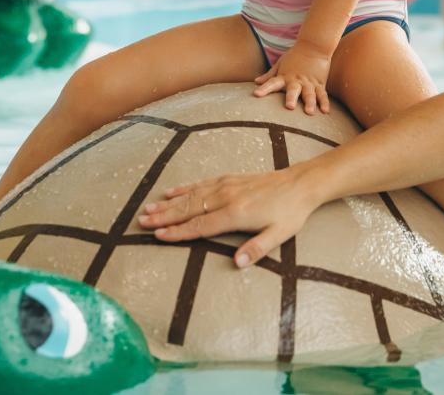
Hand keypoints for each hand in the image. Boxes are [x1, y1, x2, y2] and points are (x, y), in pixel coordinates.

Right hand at [137, 168, 319, 267]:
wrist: (301, 183)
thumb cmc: (291, 212)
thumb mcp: (279, 235)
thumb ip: (257, 248)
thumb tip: (237, 264)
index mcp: (236, 214)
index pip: (201, 225)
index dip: (179, 232)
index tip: (158, 235)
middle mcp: (227, 197)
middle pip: (190, 208)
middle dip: (165, 216)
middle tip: (142, 222)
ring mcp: (227, 185)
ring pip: (192, 195)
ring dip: (170, 203)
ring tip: (150, 208)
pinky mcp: (230, 179)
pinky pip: (202, 183)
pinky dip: (185, 187)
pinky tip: (172, 191)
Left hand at [253, 41, 330, 113]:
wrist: (314, 45)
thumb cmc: (294, 56)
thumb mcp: (280, 64)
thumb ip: (269, 75)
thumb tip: (256, 82)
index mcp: (285, 76)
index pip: (272, 83)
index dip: (264, 88)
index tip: (256, 94)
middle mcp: (296, 80)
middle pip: (293, 90)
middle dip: (291, 98)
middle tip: (290, 107)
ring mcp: (309, 82)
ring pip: (310, 94)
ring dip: (310, 103)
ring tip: (309, 112)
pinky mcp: (320, 83)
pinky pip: (322, 94)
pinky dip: (324, 103)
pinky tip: (325, 111)